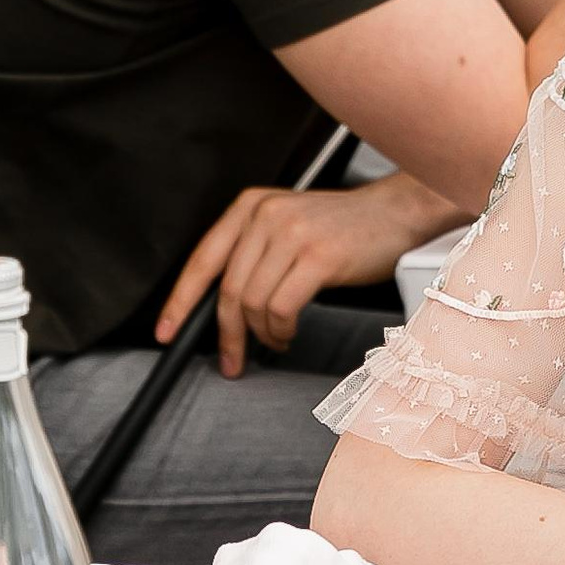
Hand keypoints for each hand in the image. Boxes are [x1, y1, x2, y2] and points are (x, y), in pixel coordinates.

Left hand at [158, 177, 450, 376]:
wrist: (396, 213)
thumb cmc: (343, 227)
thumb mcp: (287, 224)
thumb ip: (252, 252)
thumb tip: (219, 305)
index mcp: (251, 206)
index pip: (203, 259)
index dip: (180, 301)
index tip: (168, 330)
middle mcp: (267, 215)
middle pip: (228, 290)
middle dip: (226, 334)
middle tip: (231, 359)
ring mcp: (293, 234)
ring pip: (253, 303)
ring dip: (261, 334)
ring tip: (275, 339)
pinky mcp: (318, 257)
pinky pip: (281, 308)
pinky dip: (281, 330)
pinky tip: (289, 331)